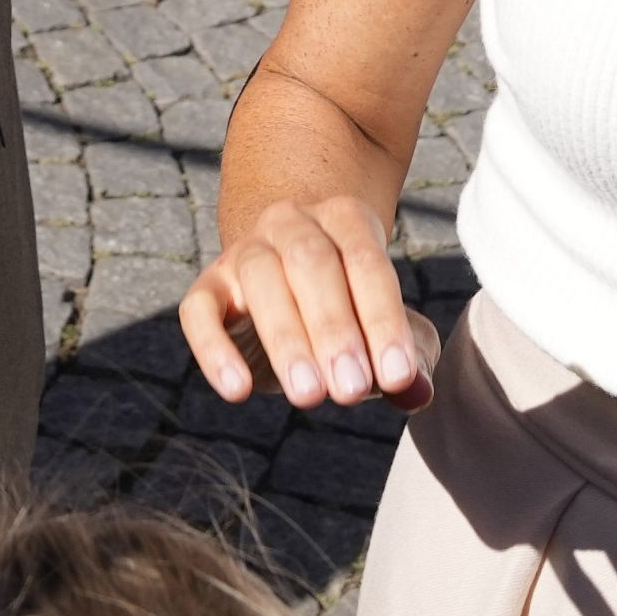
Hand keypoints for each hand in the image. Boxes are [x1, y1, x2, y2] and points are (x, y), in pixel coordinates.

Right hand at [179, 197, 441, 411]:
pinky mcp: (207, 288)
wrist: (291, 284)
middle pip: (311, 262)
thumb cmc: (353, 312)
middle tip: (351, 391)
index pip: (366, 262)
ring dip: (286, 338)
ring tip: (309, 396)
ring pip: (260, 278)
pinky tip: (238, 391)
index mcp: (344, 219)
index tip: (397, 376)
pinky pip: (199, 310)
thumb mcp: (385, 328)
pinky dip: (214, 349)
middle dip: (334, 328)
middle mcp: (292, 222)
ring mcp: (245, 251)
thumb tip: (416, 390)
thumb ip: (409, 356)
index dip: (383, 319)